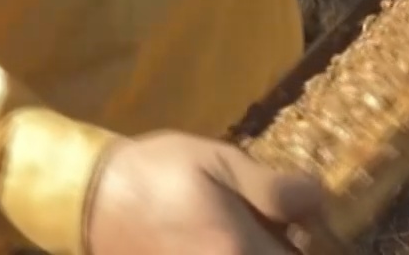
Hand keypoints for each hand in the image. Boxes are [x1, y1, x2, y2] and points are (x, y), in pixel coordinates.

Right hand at [84, 132, 326, 254]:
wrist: (89, 199)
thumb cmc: (157, 172)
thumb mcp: (218, 162)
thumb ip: (272, 188)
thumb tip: (319, 202)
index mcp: (237, 249)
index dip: (308, 245)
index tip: (302, 229)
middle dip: (280, 249)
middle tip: (277, 228)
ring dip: (257, 251)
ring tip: (241, 233)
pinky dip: (231, 254)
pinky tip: (218, 242)